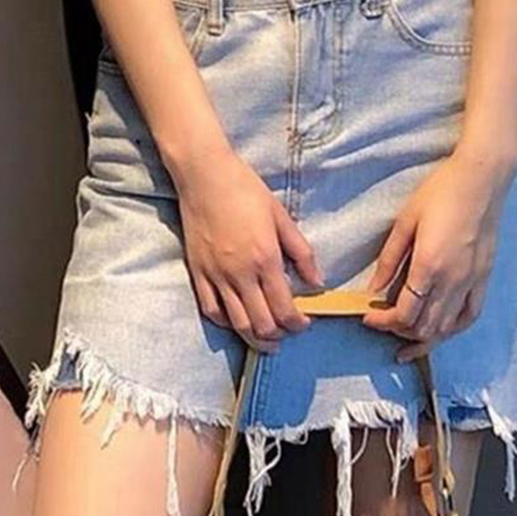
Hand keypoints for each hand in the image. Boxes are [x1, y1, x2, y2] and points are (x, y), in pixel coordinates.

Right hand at [175, 144, 323, 352]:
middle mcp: (240, 274)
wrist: (204, 175)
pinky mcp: (198, 273)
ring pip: (237, 324)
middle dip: (278, 337)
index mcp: (265, 259)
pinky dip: (227, 323)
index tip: (304, 324)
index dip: (298, 325)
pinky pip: (212, 310)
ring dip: (255, 339)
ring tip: (266, 340)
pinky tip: (238, 323)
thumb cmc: (245, 190)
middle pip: (261, 324)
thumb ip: (302, 253)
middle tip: (287, 335)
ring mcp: (217, 276)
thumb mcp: (281, 217)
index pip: (284, 309)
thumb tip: (317, 282)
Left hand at [362, 144, 516, 360]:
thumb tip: (373, 290)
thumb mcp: (405, 223)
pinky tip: (438, 331)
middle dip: (398, 331)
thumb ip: (389, 261)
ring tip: (404, 335)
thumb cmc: (441, 193)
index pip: (404, 314)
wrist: (483, 178)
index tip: (368, 317)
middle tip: (383, 322)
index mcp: (429, 267)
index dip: (383, 323)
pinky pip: (469, 317)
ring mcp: (471, 282)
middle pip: (423, 327)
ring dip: (422, 337)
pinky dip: (451, 330)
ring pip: (445, 329)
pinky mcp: (484, 279)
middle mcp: (452, 281)